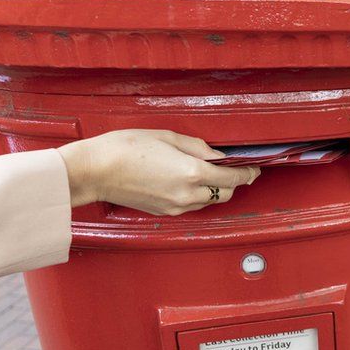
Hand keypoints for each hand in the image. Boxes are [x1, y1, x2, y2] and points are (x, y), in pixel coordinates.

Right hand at [57, 130, 258, 214]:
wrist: (95, 171)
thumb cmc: (124, 148)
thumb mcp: (167, 137)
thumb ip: (198, 147)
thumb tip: (216, 155)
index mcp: (192, 172)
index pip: (233, 178)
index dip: (248, 173)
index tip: (254, 168)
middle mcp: (187, 194)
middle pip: (225, 193)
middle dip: (232, 182)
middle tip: (233, 168)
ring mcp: (176, 207)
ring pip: (208, 201)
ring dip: (214, 189)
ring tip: (207, 172)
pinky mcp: (165, 212)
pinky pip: (191, 206)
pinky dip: (196, 195)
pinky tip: (187, 181)